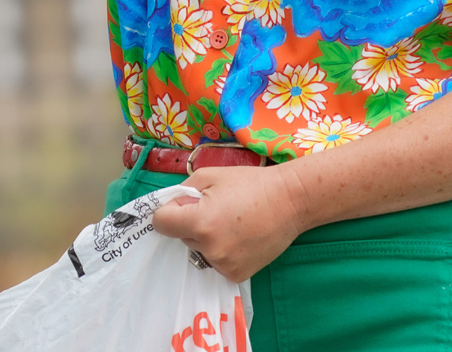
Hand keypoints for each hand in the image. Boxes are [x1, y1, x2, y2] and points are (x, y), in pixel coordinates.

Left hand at [151, 164, 307, 281]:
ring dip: (205, 238)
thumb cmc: (249, 183)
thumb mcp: (208, 176)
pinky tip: (239, 237)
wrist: (290, 201)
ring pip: (198, 250)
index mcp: (200, 222)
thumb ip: (182, 191)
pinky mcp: (237, 275)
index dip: (168, 211)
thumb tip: (169, 206)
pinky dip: (221, 251)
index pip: (161, 223)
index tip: (181, 205)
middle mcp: (210, 248)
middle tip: (216, 209)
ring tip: (231, 222)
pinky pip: (215, 262)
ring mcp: (224, 265)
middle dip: (190, 223)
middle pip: (181, 236)